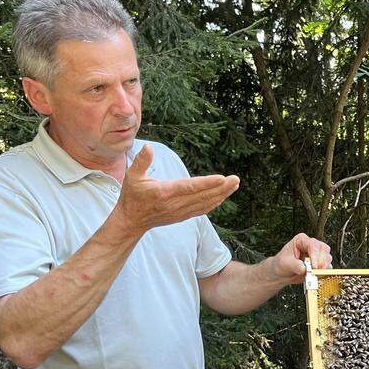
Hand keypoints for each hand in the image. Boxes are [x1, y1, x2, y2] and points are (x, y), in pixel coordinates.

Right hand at [112, 143, 239, 234]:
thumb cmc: (132, 196)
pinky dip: (214, 203)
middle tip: (236, 179)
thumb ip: (141, 161)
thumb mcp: (132, 176)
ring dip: (222, 194)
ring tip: (235, 184)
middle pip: (203, 196)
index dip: (207, 183)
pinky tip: (223, 196)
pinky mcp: (182, 216)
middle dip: (221, 188)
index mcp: (164, 193)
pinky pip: (202, 209)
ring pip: (205, 203)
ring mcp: (180, 212)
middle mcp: (175, 204)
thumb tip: (148, 146)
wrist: (131, 221)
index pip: (190, 187)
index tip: (222, 178)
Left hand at [268, 233, 331, 283]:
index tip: (313, 266)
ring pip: (327, 257)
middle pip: (323, 249)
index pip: (312, 244)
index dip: (315, 255)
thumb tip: (305, 269)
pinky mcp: (320, 263)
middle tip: (315, 271)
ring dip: (324, 267)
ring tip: (315, 274)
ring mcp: (317, 254)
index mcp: (301, 240)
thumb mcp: (284, 264)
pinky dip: (325, 272)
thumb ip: (295, 265)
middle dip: (321, 261)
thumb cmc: (281, 264)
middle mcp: (311, 245)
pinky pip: (328, 266)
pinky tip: (318, 275)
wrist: (282, 273)